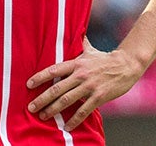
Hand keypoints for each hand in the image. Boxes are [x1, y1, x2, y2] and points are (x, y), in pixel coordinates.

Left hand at [27, 39, 144, 130]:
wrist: (126, 65)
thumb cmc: (105, 59)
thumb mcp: (89, 50)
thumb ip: (78, 43)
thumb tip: (72, 28)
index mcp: (76, 63)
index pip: (53, 70)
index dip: (40, 77)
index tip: (28, 84)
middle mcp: (80, 74)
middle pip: (56, 88)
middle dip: (41, 99)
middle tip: (30, 107)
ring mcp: (89, 86)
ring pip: (67, 100)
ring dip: (53, 110)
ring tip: (43, 116)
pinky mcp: (99, 97)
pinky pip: (84, 111)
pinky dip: (74, 120)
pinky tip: (67, 127)